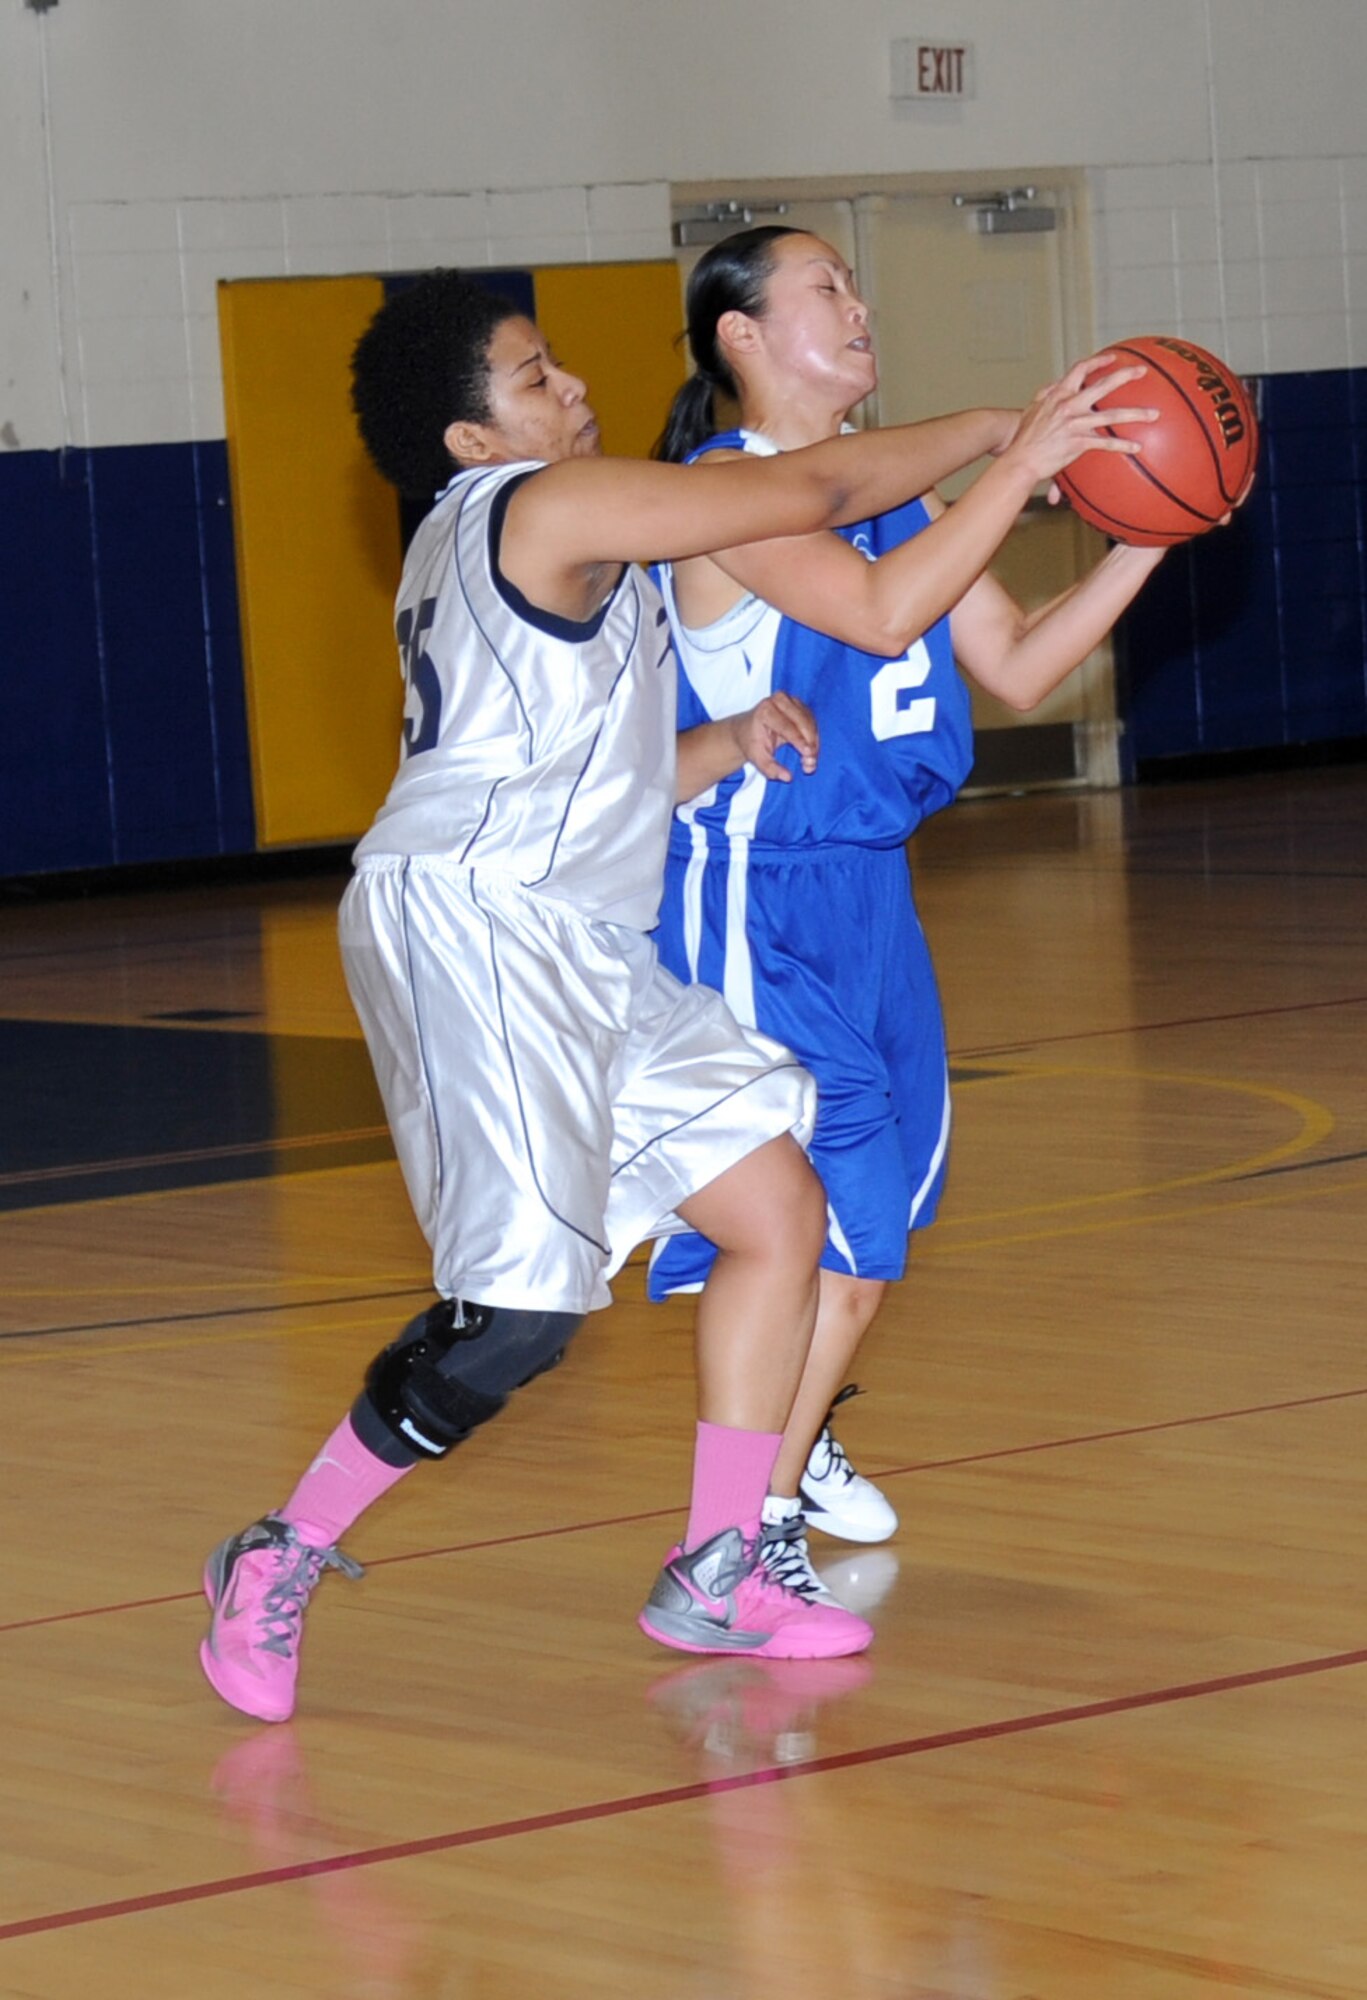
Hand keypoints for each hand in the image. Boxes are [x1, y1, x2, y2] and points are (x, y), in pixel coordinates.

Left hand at [730, 692, 818, 781]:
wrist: (747, 729)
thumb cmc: (752, 743)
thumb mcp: (757, 759)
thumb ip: (770, 769)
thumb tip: (788, 778)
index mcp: (766, 710)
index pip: (787, 726)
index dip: (800, 741)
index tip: (809, 754)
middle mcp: (779, 700)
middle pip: (802, 722)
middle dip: (810, 742)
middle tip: (812, 762)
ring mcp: (791, 700)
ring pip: (810, 721)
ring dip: (814, 741)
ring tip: (811, 760)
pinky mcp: (800, 704)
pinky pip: (812, 721)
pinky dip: (814, 736)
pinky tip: (811, 751)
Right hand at [1004, 355, 1159, 485]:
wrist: (1020, 459)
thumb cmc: (1024, 438)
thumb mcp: (1032, 409)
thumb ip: (1045, 394)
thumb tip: (1054, 384)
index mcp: (1059, 394)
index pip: (1081, 369)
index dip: (1098, 361)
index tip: (1113, 356)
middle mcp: (1069, 405)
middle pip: (1103, 385)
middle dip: (1125, 376)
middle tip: (1142, 372)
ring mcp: (1075, 424)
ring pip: (1112, 415)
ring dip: (1136, 414)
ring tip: (1154, 414)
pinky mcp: (1078, 443)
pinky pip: (1105, 443)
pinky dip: (1122, 445)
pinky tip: (1136, 447)